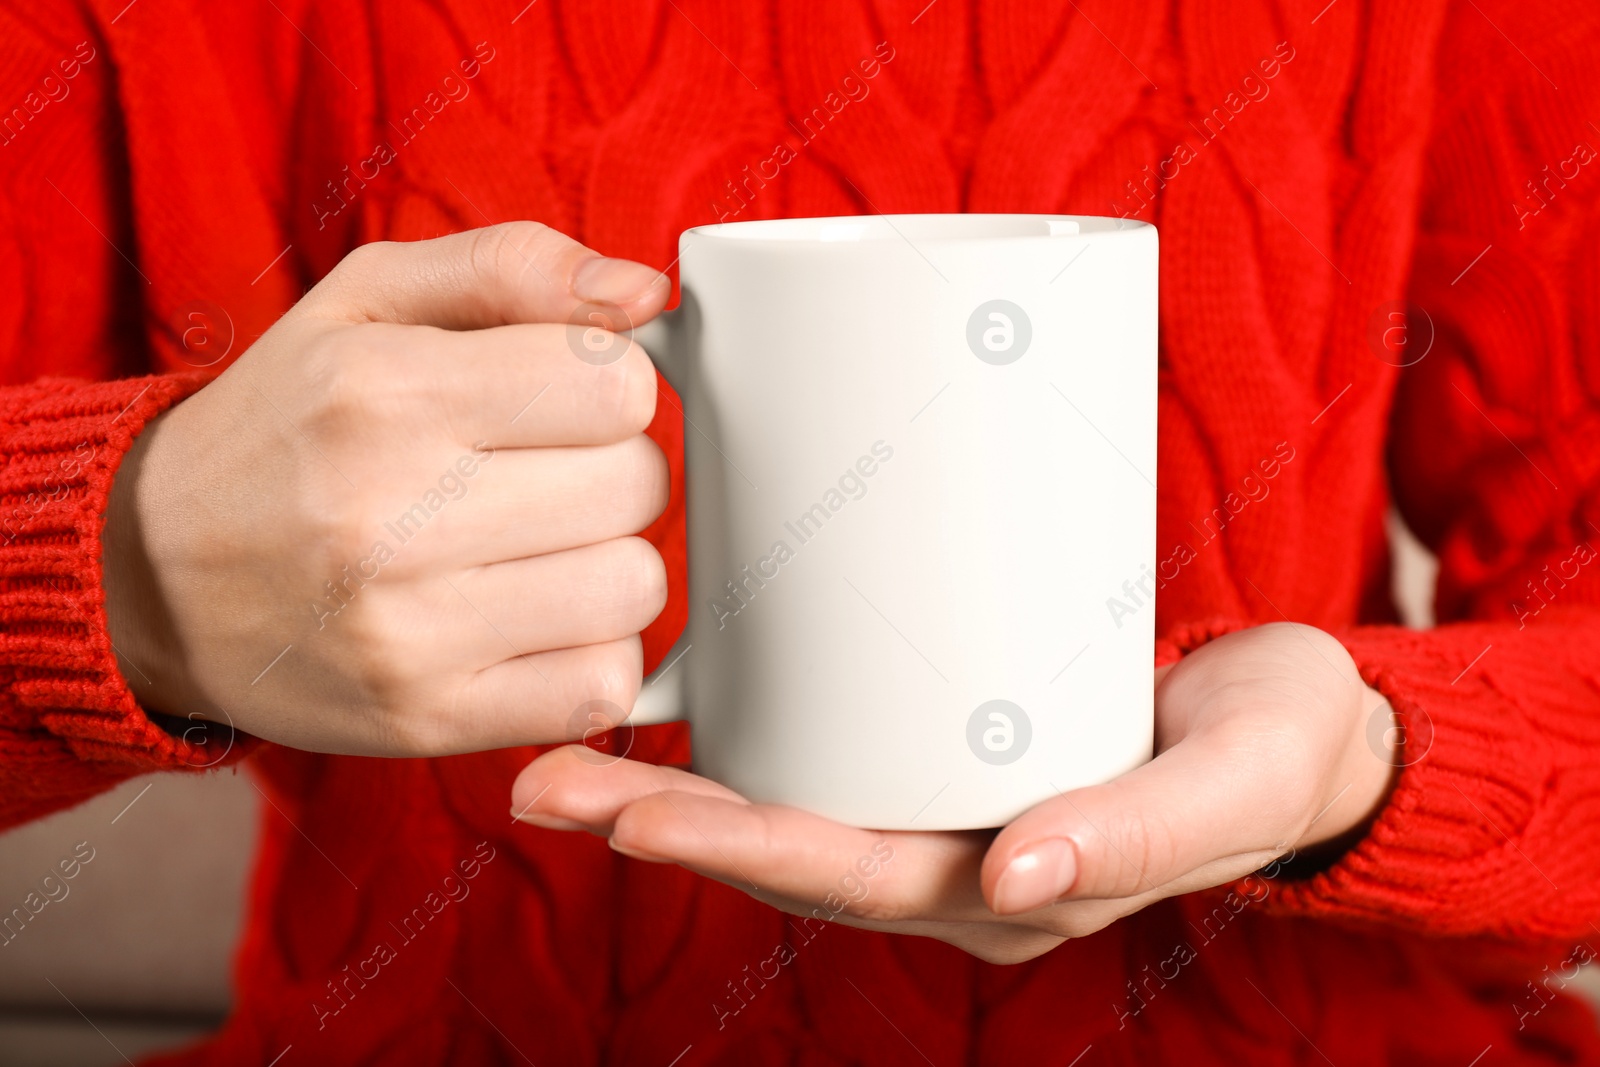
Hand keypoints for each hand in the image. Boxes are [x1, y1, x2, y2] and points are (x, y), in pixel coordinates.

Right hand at [104, 223, 672, 755]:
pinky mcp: (426, 720)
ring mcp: (408, 633)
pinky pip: (603, 686)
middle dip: (613, 469)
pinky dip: (592, 653)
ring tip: (536, 549)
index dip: (612, 382)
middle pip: (637, 485)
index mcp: (382, 392)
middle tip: (541, 475)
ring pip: (635, 588)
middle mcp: (389, 517)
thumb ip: (513, 265)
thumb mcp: (367, 300)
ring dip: (609, 564)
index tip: (564, 395)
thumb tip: (647, 293)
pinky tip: (534, 623)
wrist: (152, 578)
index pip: (615, 382)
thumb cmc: (284, 424)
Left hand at [510, 622, 1396, 963]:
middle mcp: (957, 868)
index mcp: (1012, 890)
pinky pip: (821, 769)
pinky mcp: (938, 758)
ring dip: (672, 797)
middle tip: (545, 785)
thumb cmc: (1268, 749)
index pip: (851, 879)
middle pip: (787, 854)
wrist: (1292, 724)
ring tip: (561, 764)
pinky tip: (664, 716)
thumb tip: (1011, 878)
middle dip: (664, 827)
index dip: (742, 851)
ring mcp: (941, 819)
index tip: (640, 815)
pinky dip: (737, 753)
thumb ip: (1140, 832)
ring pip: (786, 817)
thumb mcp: (1231, 784)